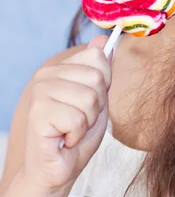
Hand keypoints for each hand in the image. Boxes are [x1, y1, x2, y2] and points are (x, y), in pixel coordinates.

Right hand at [23, 35, 111, 191]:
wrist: (58, 169)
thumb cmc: (77, 134)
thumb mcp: (97, 98)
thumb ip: (100, 70)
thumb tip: (103, 39)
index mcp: (60, 68)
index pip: (97, 56)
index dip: (104, 83)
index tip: (91, 101)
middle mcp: (46, 75)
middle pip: (97, 77)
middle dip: (97, 105)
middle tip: (80, 119)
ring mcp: (40, 93)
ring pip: (89, 98)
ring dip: (87, 121)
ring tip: (71, 129)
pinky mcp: (38, 114)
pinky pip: (77, 119)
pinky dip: (77, 134)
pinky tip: (64, 138)